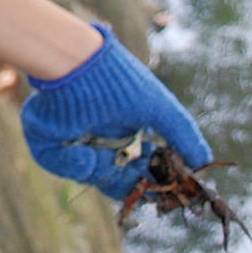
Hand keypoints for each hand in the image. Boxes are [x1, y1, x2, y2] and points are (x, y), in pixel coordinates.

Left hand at [20, 24, 211, 199]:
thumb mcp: (161, 109)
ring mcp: (71, 135)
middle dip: (124, 183)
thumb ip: (183, 135)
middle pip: (112, 177)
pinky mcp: (46, 133)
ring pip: (86, 173)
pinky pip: (55, 160)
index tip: (159, 190)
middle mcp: (99, 135)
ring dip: (98, 171)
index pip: (137, 168)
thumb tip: (205, 162)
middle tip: (132, 183)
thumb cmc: (122, 82)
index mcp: (124, 130)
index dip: (148, 182)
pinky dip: (71, 163)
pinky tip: (84, 153)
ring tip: (100, 156)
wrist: (81, 62)